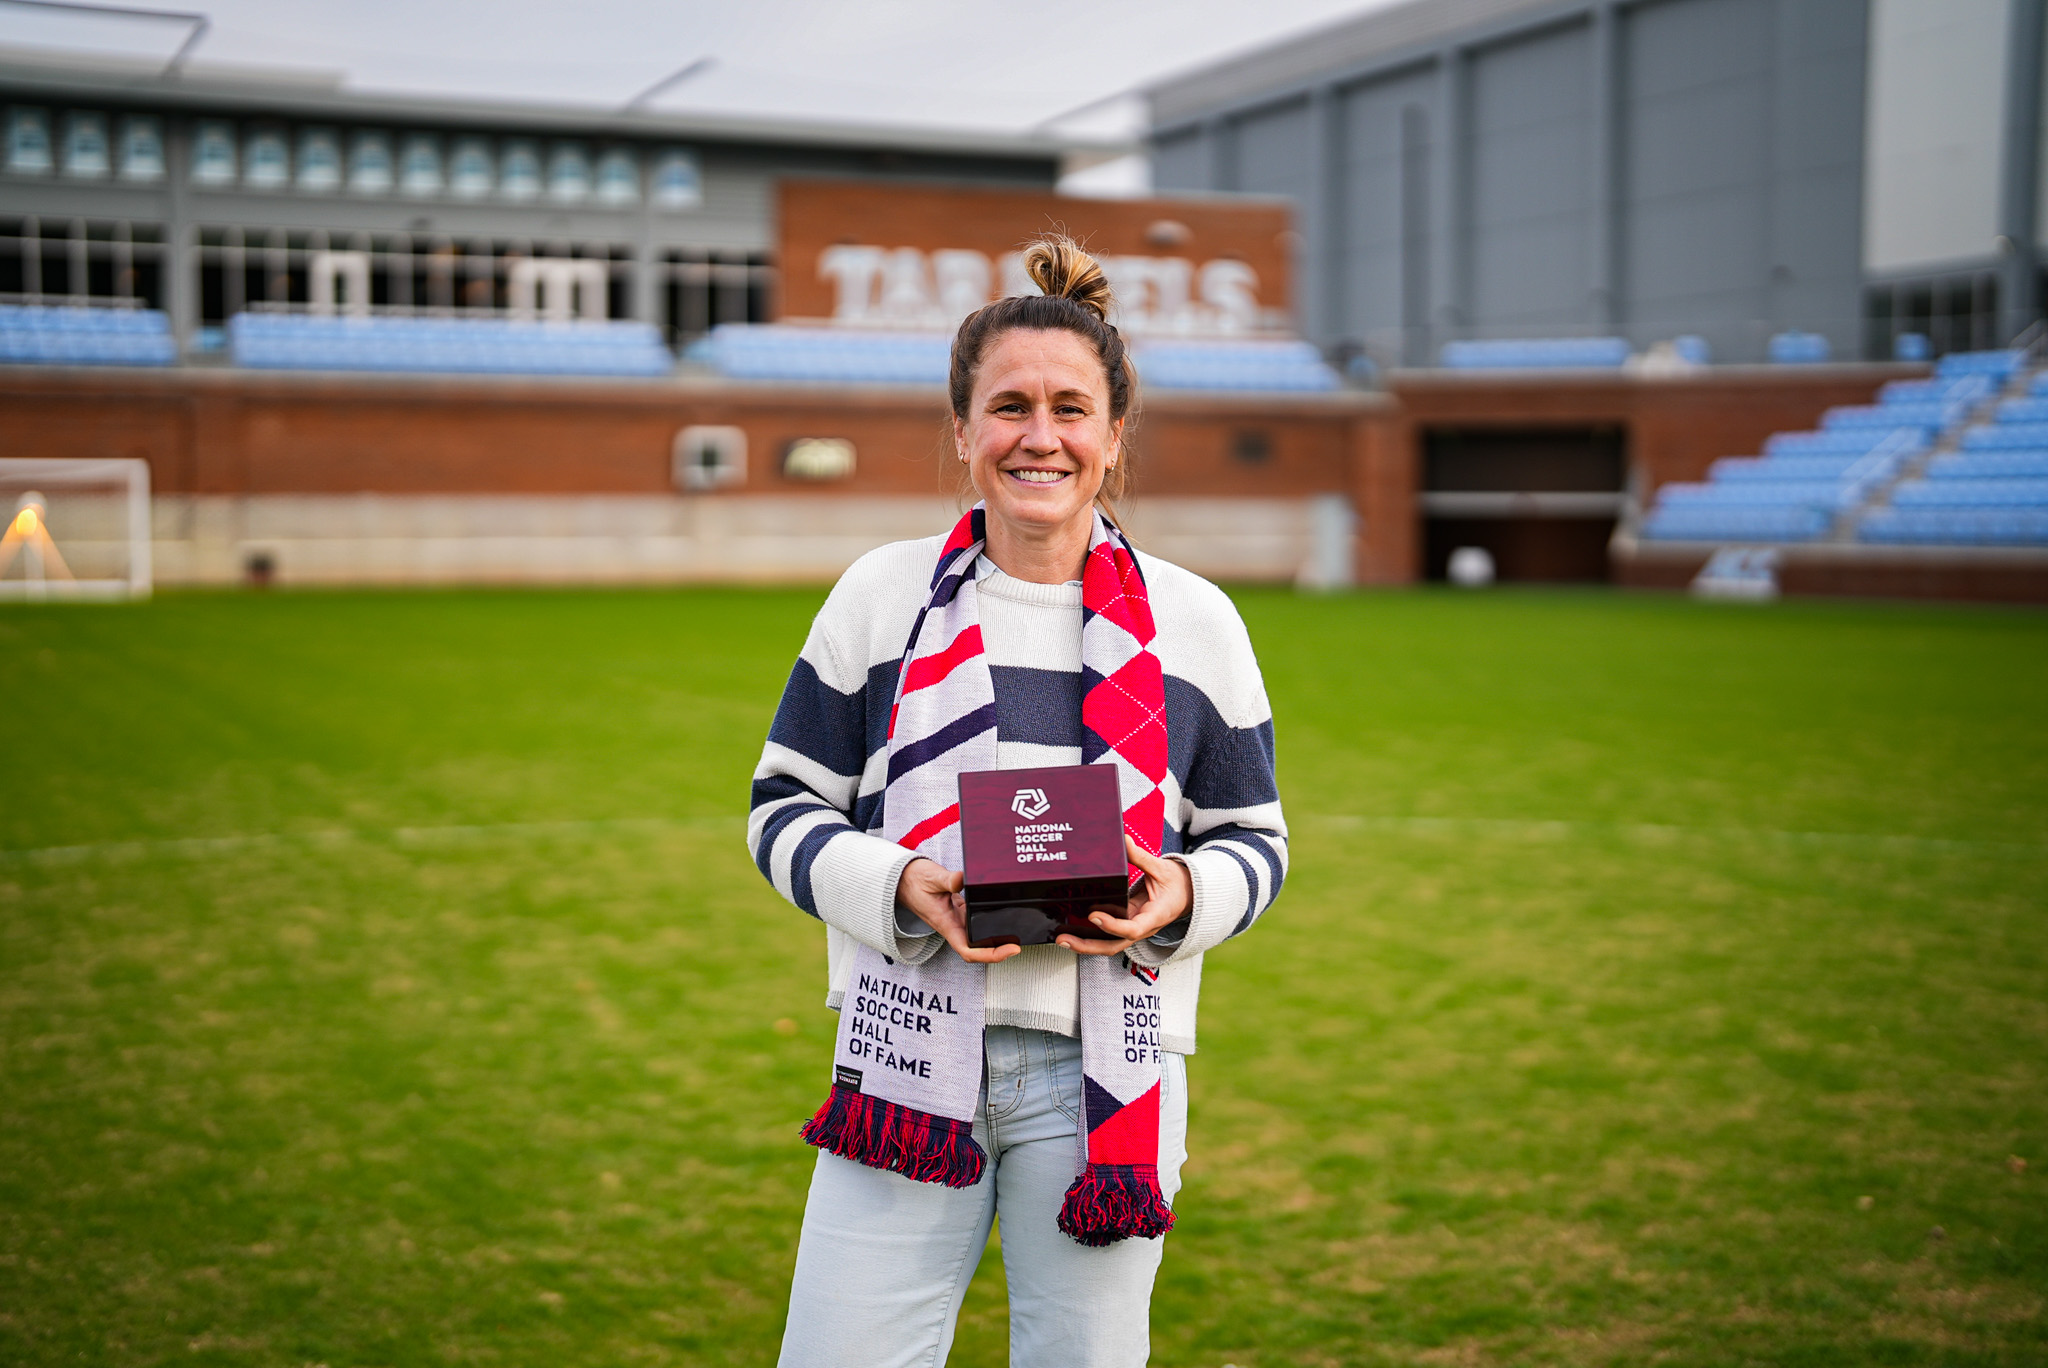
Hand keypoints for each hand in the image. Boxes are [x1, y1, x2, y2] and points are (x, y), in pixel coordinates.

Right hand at [896, 858, 1020, 963]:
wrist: (902, 878)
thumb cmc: (914, 881)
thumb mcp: (932, 877)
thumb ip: (949, 880)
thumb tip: (963, 880)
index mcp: (946, 924)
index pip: (969, 950)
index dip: (990, 955)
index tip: (1009, 950)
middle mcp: (953, 926)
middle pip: (978, 949)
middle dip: (999, 951)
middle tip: (1017, 944)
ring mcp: (957, 920)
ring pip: (978, 938)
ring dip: (996, 940)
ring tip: (1014, 934)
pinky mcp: (959, 911)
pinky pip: (976, 924)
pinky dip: (990, 924)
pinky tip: (1002, 917)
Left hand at [1057, 836, 1191, 956]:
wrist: (1189, 894)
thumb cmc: (1178, 882)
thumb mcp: (1161, 867)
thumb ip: (1140, 857)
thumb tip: (1124, 840)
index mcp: (1155, 917)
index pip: (1132, 929)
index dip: (1112, 925)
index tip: (1094, 915)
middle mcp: (1142, 928)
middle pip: (1114, 945)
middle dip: (1088, 945)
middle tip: (1064, 939)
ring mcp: (1133, 928)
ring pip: (1108, 944)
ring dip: (1085, 943)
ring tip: (1061, 938)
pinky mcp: (1127, 923)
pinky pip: (1107, 933)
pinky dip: (1090, 933)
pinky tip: (1071, 928)